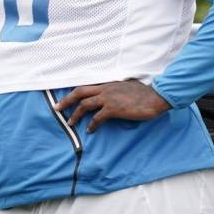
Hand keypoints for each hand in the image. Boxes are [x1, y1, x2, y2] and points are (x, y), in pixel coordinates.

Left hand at [54, 80, 170, 132]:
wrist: (156, 96)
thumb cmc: (146, 93)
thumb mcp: (129, 86)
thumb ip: (120, 88)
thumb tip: (118, 91)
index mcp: (109, 84)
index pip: (87, 86)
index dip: (75, 92)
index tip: (66, 97)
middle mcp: (106, 89)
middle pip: (79, 92)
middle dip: (66, 101)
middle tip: (57, 108)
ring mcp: (109, 98)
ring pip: (85, 105)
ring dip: (75, 114)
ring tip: (70, 123)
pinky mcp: (113, 109)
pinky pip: (97, 118)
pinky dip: (92, 125)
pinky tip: (90, 130)